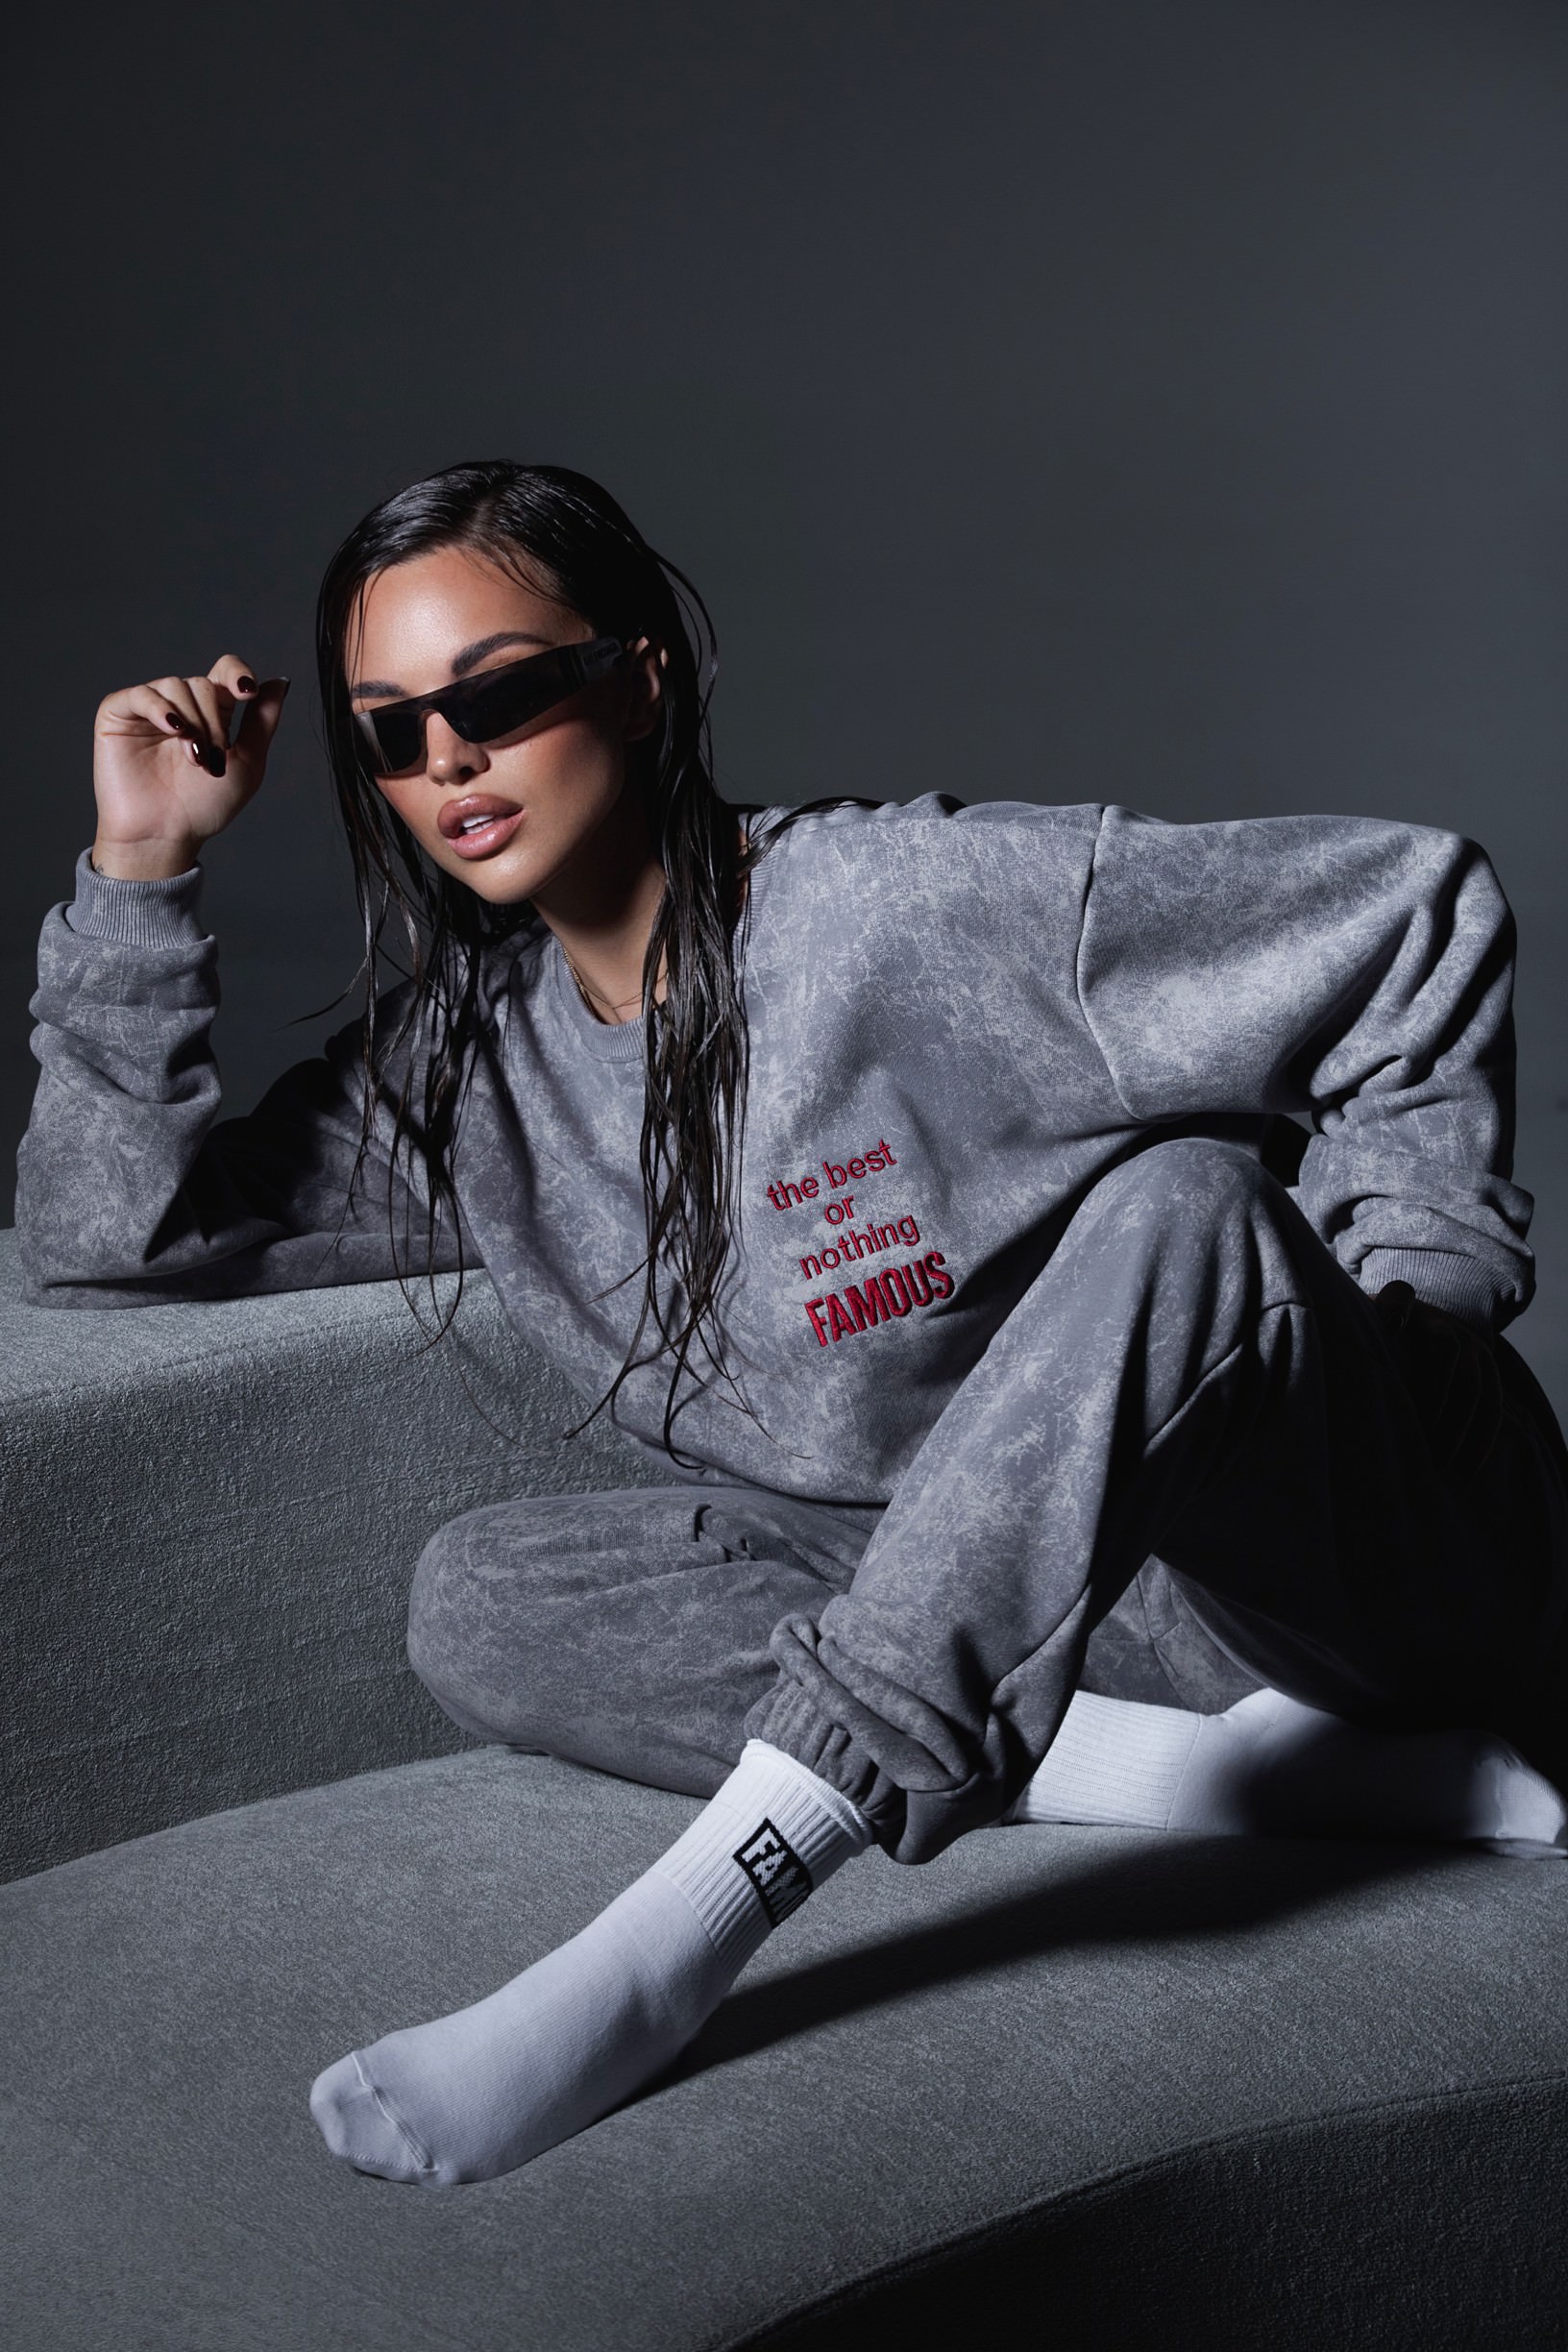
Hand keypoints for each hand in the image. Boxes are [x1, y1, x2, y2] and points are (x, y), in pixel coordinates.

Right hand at [92, 656, 289, 878]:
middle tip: (213, 757)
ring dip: (192, 721)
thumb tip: (279, 682)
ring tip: (193, 757)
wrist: (165, 833)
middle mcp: (181, 707)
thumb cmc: (205, 806)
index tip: (248, 692)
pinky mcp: (118, 715)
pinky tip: (173, 729)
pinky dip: (160, 707)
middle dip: (214, 720)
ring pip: (176, 686)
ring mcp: (149, 710)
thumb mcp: (247, 763)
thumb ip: (263, 722)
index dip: (237, 673)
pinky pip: (141, 694)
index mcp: (212, 714)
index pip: (224, 672)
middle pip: (203, 684)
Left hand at [1371, 1279, 1503, 1477]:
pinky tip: (1469, 1465)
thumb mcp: (1366, 1325)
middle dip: (1434, 1395)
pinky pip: (1492, 1403)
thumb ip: (1357, 1335)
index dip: (1396, 1308)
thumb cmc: (1382, 1338)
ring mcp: (1470, 1345)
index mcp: (1407, 1309)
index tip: (1390, 1328)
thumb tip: (1356, 1351)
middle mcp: (1443, 1323)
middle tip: (1417, 1435)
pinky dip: (1482, 1436)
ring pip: (1473, 1384)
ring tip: (1443, 1462)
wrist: (1429, 1325)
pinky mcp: (1488, 1368)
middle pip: (1445, 1352)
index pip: (1400, 1296)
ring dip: (1459, 1426)